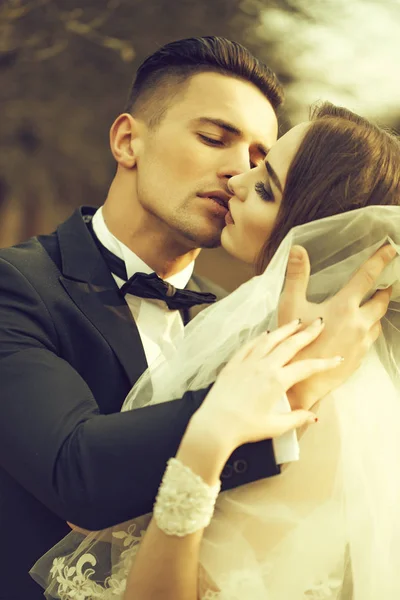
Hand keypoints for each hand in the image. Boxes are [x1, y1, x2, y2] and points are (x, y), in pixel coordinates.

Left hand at [195, 318, 342, 450]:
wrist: (215, 424)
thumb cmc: (246, 427)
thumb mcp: (275, 426)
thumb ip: (296, 418)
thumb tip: (314, 416)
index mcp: (278, 381)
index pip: (307, 367)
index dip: (324, 363)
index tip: (337, 358)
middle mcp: (264, 366)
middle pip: (290, 345)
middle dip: (307, 333)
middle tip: (319, 323)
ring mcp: (248, 362)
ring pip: (270, 340)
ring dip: (285, 330)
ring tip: (297, 322)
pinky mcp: (234, 363)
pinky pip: (250, 345)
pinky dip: (261, 338)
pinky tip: (267, 334)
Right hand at [279, 244, 394, 409]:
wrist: (301, 383)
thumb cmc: (293, 345)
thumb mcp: (290, 306)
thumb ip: (297, 275)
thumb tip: (298, 249)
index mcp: (344, 306)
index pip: (368, 276)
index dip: (380, 260)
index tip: (391, 249)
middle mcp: (359, 322)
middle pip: (381, 300)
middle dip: (384, 290)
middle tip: (386, 283)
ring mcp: (362, 341)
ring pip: (377, 321)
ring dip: (376, 311)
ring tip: (371, 306)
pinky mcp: (360, 356)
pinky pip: (370, 338)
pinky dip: (368, 329)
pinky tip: (359, 330)